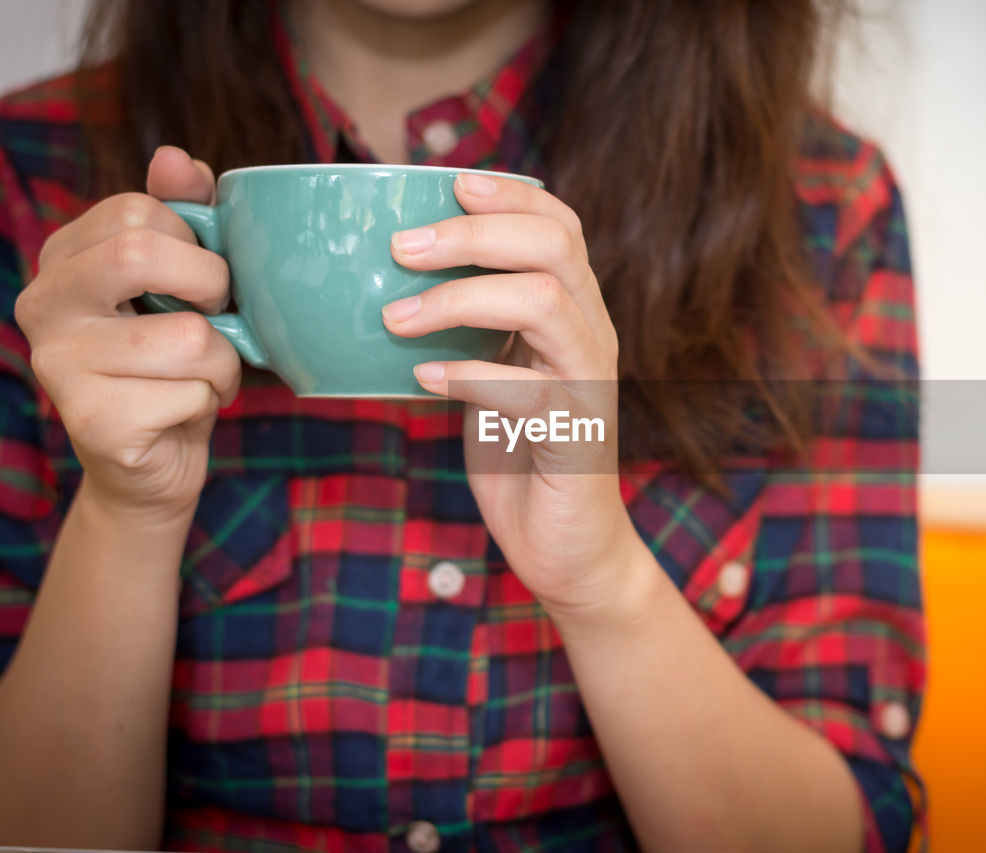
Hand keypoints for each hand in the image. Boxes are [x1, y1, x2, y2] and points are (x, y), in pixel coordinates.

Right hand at [14, 147, 238, 522]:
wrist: (155, 463)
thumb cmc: (175, 364)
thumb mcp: (185, 283)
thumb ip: (184, 215)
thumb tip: (176, 158)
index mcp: (62, 258)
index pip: (137, 210)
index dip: (197, 245)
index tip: (203, 282)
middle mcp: (42, 305)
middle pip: (139, 254)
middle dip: (211, 288)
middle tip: (216, 320)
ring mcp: (56, 365)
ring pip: (188, 337)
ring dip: (223, 364)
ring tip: (202, 378)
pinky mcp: (90, 421)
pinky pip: (191, 394)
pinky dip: (210, 404)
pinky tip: (182, 414)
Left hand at [383, 173, 647, 618]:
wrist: (567, 547)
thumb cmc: (519, 456)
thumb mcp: (492, 375)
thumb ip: (470, 328)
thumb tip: (385, 282)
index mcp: (575, 313)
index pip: (561, 226)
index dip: (509, 195)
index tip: (448, 183)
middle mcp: (592, 337)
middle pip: (554, 247)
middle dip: (473, 235)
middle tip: (400, 248)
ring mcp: (588, 385)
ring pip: (544, 302)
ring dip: (460, 299)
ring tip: (396, 318)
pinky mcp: (575, 436)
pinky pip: (526, 390)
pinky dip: (467, 378)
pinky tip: (422, 383)